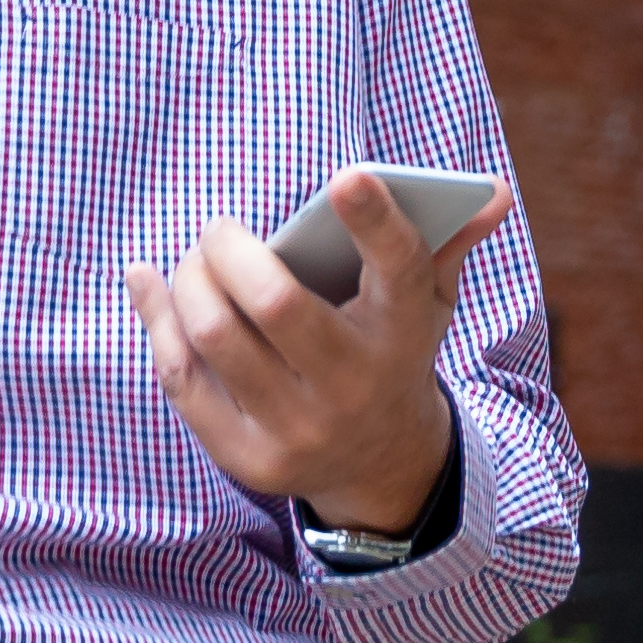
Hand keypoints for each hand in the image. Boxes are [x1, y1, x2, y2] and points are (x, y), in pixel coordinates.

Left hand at [127, 170, 511, 537]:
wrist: (382, 466)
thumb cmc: (392, 351)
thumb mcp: (429, 302)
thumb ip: (446, 241)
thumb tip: (493, 191)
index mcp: (405, 331)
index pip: (398, 271)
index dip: (374, 221)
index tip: (345, 176)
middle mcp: (355, 386)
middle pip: (275, 303)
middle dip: (229, 248)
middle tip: (219, 229)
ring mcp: (300, 430)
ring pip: (216, 338)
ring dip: (189, 281)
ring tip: (192, 261)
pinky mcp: (249, 459)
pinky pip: (182, 378)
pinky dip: (158, 322)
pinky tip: (149, 285)